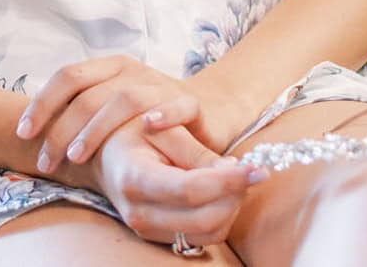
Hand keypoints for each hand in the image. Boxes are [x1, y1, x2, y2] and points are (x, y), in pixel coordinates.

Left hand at [19, 55, 208, 172]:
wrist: (209, 111)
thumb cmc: (148, 116)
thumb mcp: (112, 109)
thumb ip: (80, 112)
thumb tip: (29, 131)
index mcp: (110, 68)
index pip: (68, 76)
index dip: (42, 103)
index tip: (24, 132)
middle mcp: (133, 72)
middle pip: (89, 95)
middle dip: (61, 130)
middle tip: (47, 161)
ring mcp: (162, 86)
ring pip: (125, 100)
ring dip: (96, 129)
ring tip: (76, 156)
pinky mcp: (191, 104)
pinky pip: (176, 105)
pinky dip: (162, 114)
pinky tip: (147, 128)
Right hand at [93, 120, 254, 248]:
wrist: (107, 156)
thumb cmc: (134, 134)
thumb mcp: (164, 130)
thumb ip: (198, 153)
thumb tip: (234, 173)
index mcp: (134, 178)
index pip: (190, 189)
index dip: (229, 181)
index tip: (259, 169)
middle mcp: (138, 212)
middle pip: (204, 218)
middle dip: (235, 195)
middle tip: (249, 169)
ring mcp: (147, 230)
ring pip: (208, 233)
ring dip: (231, 207)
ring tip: (233, 178)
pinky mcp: (160, 237)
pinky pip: (203, 237)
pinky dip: (220, 216)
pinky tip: (221, 192)